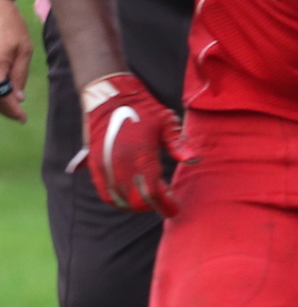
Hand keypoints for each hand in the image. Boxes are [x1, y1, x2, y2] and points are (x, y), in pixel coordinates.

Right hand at [0, 0, 29, 123]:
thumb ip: (19, 75)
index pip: (1, 97)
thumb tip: (18, 98)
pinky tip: (4, 91)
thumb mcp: (23, 50)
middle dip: (4, 108)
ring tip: (11, 106)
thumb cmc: (10, 25)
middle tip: (18, 115)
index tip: (22, 119)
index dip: (12, 111)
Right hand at [79, 72, 183, 216]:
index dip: (165, 206)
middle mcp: (119, 164)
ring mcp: (104, 165)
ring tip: (149, 198)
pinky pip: (104, 191)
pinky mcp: (94, 163)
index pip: (152, 193)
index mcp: (139, 156)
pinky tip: (130, 195)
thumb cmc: (143, 109)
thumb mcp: (166, 124)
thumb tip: (194, 160)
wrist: (110, 96)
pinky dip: (117, 199)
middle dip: (152, 206)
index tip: (175, 210)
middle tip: (165, 201)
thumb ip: (179, 144)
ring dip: (135, 204)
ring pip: (118, 200)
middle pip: (136, 201)